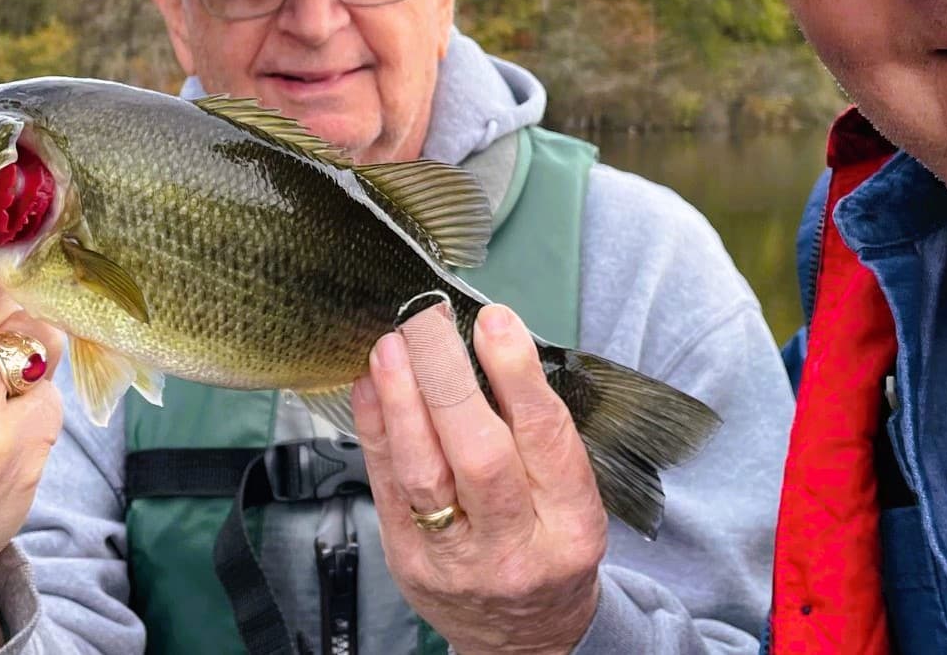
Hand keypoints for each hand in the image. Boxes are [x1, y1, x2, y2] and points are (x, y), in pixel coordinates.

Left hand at [353, 303, 605, 654]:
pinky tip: (371, 387)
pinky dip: (376, 429)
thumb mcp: (574, 501)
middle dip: (449, 381)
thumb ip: (539, 435)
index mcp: (570, 525)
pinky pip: (385, 485)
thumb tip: (489, 346)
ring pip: (423, 473)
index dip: (517, 374)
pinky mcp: (408, 560)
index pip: (545, 439)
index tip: (495, 323)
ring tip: (394, 346)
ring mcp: (455, 559)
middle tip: (430, 325)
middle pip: (479, 456)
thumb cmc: (550, 551)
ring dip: (403, 400)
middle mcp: (513, 547)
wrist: (524, 638)